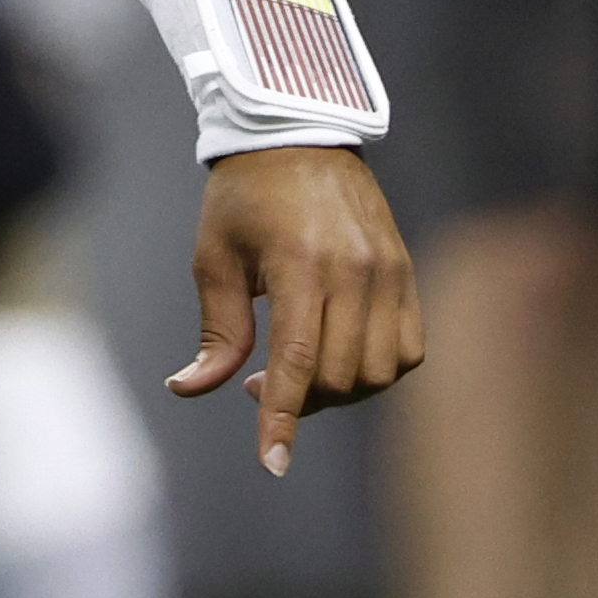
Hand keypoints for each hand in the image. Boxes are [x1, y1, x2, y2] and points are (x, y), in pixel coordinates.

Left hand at [170, 144, 422, 475]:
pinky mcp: (407, 271)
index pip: (297, 360)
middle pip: (339, 375)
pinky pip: (407, 349)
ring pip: (378, 372)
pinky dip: (377, 369)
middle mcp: (355, 270)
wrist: (299, 133)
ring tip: (299, 369)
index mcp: (300, 262)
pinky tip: (340, 355)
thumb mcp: (214, 256)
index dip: (283, 417)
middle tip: (258, 384)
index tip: (272, 463)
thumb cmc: (245, 195)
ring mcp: (389, 271)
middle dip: (298, 399)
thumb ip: (215, 330)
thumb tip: (190, 389)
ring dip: (339, 390)